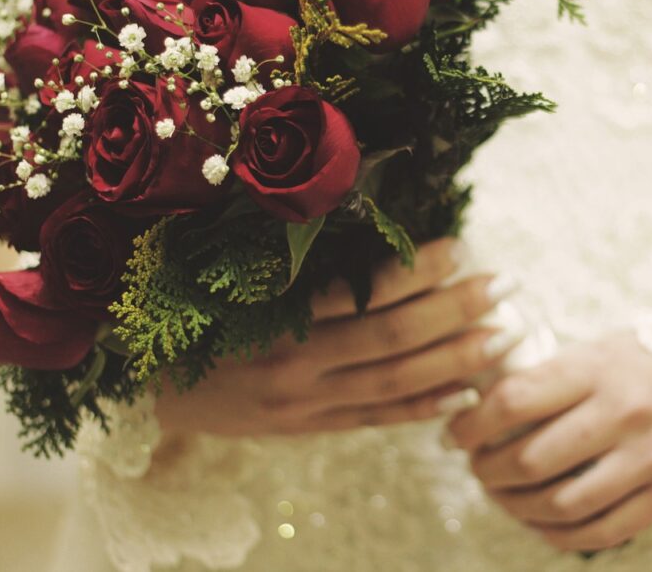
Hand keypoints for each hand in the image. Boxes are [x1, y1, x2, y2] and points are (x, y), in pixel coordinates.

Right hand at [155, 239, 522, 436]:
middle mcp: (298, 363)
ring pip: (396, 382)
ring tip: (504, 335)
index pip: (362, 293)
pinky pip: (377, 419)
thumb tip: (363, 223)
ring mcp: (308, 403)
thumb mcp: (234, 280)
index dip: (417, 271)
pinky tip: (465, 394)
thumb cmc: (195, 318)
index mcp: (276, 316)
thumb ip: (296, 264)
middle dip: (455, 310)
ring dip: (455, 359)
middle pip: (394, 338)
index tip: (460, 246)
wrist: (147, 392)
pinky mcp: (311, 428)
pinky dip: (423, 408)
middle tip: (504, 284)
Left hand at [448, 334, 651, 552]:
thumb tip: (474, 401)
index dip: (472, 423)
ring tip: (499, 494)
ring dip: (514, 506)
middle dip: (487, 470)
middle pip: (531, 458)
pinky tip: (535, 520)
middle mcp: (626, 413)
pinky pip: (598, 532)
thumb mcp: (598, 349)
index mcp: (600, 367)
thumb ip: (546, 373)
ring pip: (560, 503)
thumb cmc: (644, 364)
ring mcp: (650, 459)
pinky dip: (555, 534)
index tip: (455, 433)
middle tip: (475, 466)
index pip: (515, 399)